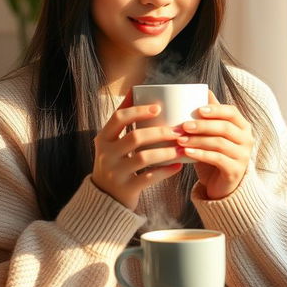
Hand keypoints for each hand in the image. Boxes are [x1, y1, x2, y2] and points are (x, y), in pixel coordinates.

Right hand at [91, 90, 183, 209]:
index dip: (138, 111)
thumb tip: (135, 90)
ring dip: (166, 152)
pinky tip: (178, 166)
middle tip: (179, 130)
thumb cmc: (115, 161)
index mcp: (104, 138)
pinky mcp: (125, 188)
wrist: (105, 197)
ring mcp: (115, 172)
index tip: (158, 108)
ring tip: (182, 148)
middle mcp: (106, 154)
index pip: (119, 118)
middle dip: (160, 132)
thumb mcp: (111, 140)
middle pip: (135, 137)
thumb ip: (122, 119)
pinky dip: (165, 171)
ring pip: (143, 158)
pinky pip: (149, 178)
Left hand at [176, 91, 253, 199]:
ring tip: (180, 139)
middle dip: (202, 125)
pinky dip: (200, 154)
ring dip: (197, 140)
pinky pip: (217, 159)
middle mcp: (247, 140)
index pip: (231, 112)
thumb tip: (204, 90)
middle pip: (224, 127)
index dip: (216, 109)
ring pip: (219, 143)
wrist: (220, 185)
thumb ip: (210, 115)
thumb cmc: (214, 154)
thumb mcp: (212, 133)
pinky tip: (186, 152)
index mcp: (242, 126)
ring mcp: (243, 156)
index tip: (198, 109)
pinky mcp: (235, 171)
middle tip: (184, 125)